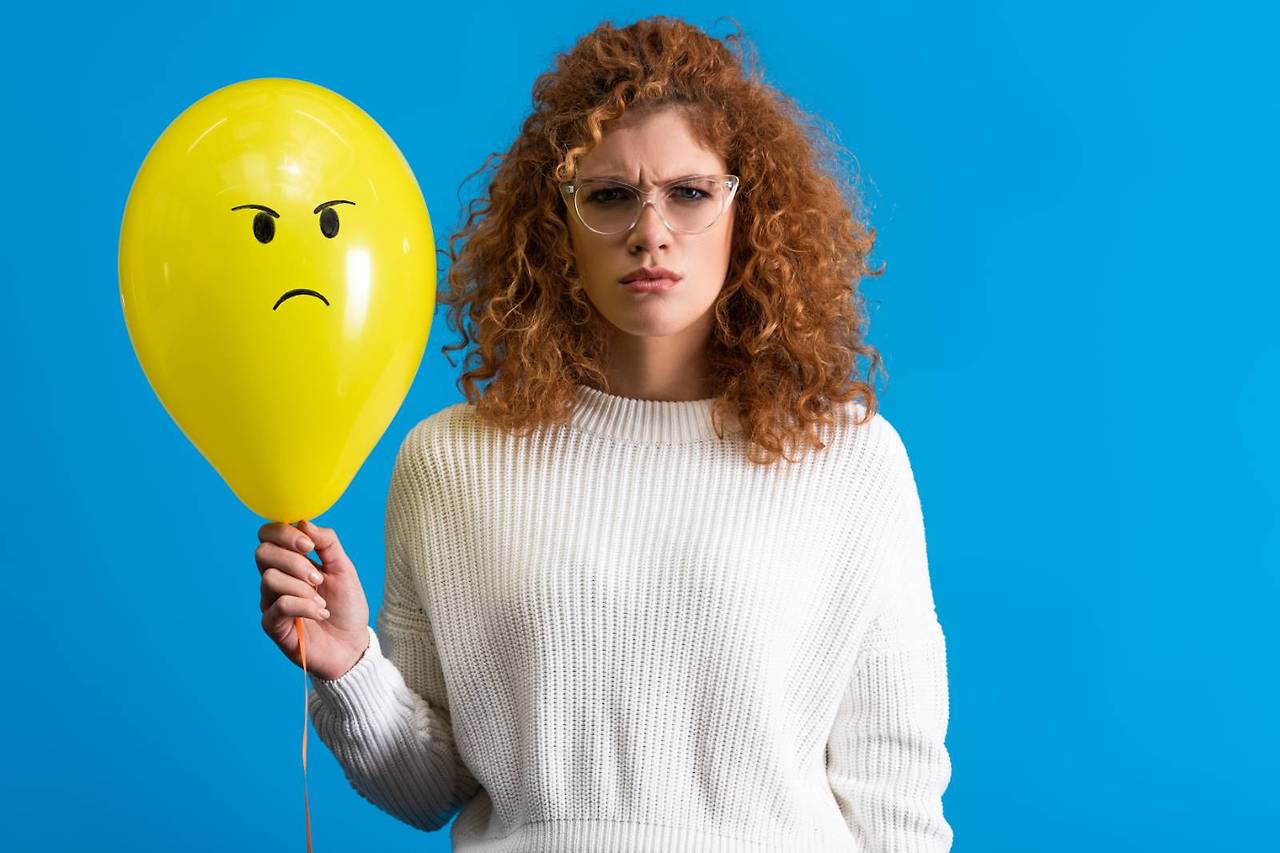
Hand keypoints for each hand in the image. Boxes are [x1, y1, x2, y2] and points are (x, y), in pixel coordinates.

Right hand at [257, 519, 371, 680]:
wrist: (352, 644)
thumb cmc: (346, 606)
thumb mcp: (344, 568)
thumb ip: (327, 543)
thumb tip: (304, 522)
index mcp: (290, 561)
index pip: (268, 535)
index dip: (285, 533)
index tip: (310, 546)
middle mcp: (276, 579)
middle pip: (263, 553)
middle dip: (294, 560)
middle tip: (319, 578)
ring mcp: (271, 602)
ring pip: (269, 578)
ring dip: (302, 586)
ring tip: (321, 601)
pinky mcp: (273, 625)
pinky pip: (280, 605)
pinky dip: (305, 606)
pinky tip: (320, 613)